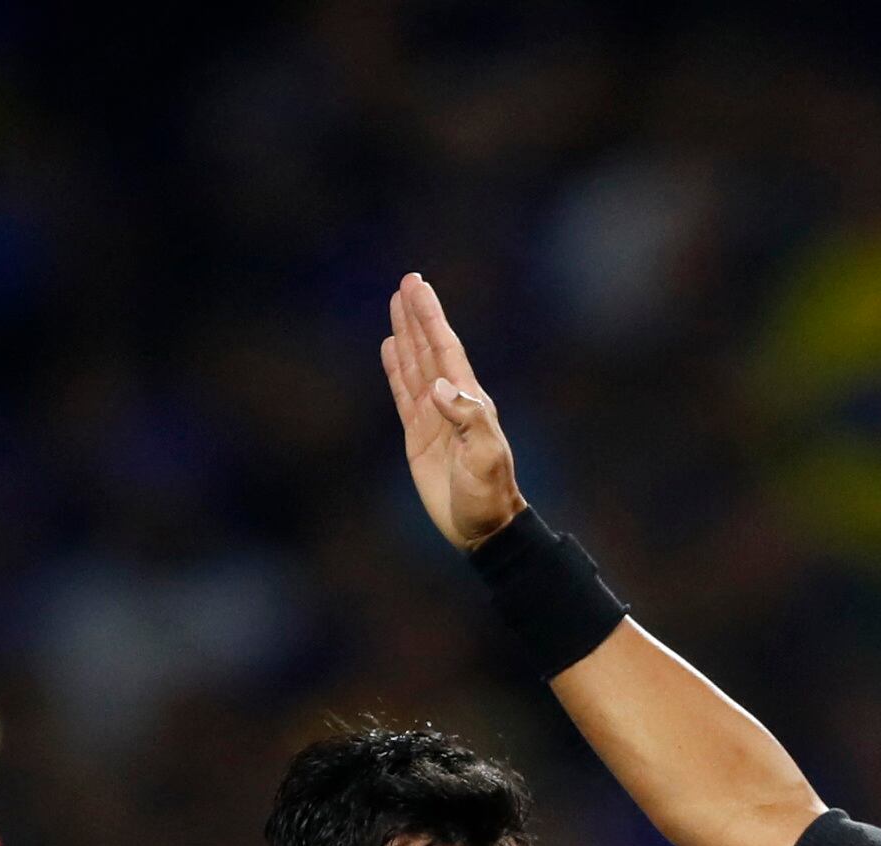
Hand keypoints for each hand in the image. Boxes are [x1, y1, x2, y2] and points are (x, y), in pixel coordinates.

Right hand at [382, 272, 525, 549]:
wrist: (483, 528)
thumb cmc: (489, 494)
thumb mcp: (487, 457)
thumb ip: (468, 420)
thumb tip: (439, 387)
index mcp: (470, 401)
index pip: (445, 348)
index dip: (430, 317)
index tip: (417, 287)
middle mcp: (452, 402)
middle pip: (429, 348)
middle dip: (418, 315)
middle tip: (407, 282)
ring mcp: (434, 417)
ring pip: (415, 365)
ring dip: (406, 334)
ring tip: (396, 304)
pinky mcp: (419, 435)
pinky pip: (403, 393)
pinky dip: (396, 369)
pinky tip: (390, 348)